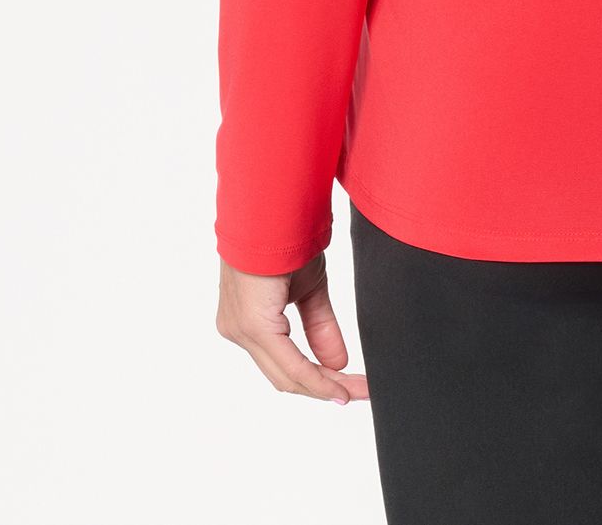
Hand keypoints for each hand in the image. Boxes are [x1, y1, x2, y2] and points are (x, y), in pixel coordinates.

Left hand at [217, 252, 367, 404]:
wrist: (275, 210)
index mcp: (248, 321)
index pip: (284, 364)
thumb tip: (337, 363)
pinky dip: (316, 377)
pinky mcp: (253, 326)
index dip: (319, 380)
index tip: (352, 387)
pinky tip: (339, 386)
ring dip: (325, 386)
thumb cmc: (286, 237)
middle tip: (363, 392)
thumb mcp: (309, 289)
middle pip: (285, 376)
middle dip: (327, 387)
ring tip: (359, 391)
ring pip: (286, 375)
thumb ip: (319, 328)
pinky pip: (288, 362)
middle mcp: (238, 331)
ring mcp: (241, 331)